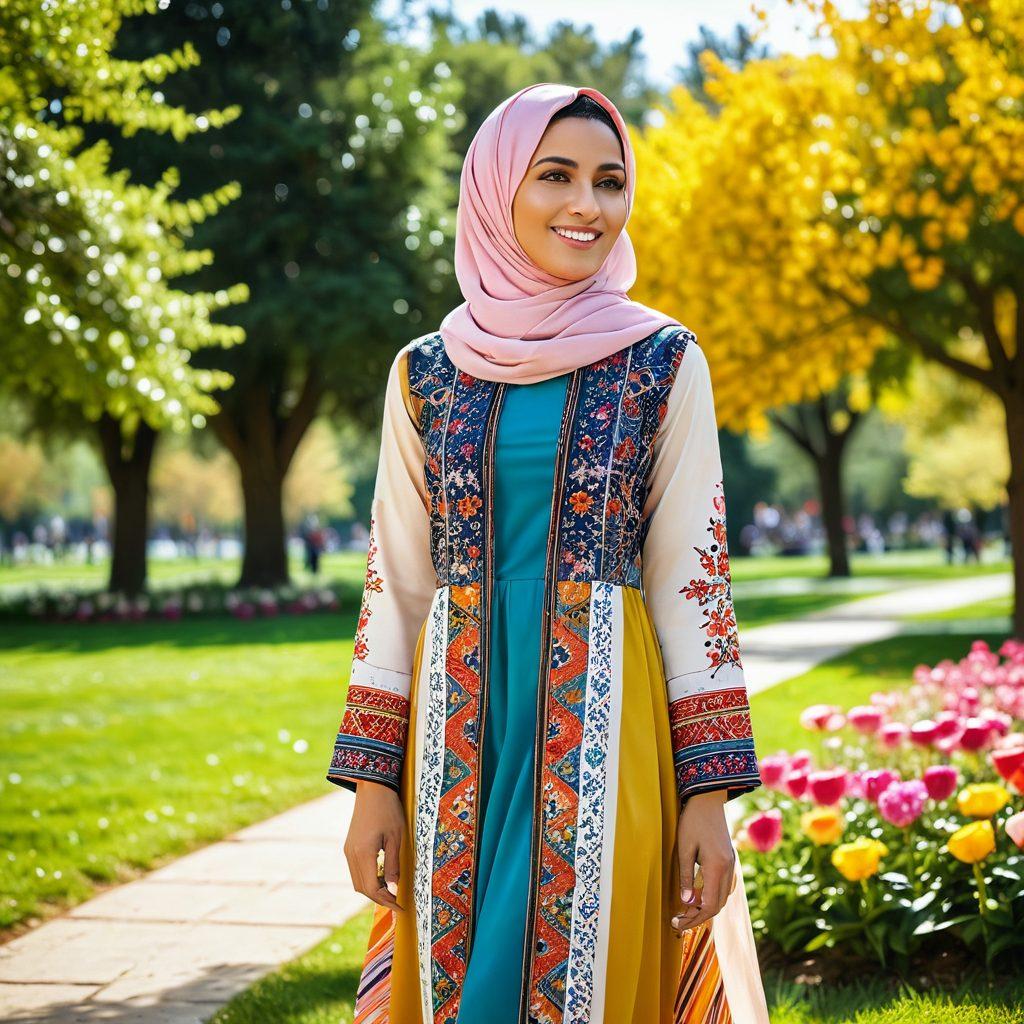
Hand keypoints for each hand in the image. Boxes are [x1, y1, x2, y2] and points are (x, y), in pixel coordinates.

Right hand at [343, 779, 405, 911]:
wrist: (372, 788)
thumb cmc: (388, 810)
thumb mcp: (396, 838)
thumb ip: (393, 865)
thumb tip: (394, 891)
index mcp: (364, 853)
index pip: (373, 889)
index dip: (387, 901)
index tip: (401, 907)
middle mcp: (351, 855)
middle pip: (363, 889)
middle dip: (380, 898)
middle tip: (398, 901)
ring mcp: (348, 850)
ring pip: (358, 881)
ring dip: (373, 889)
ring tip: (392, 888)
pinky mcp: (349, 846)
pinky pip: (356, 870)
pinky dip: (368, 878)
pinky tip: (382, 874)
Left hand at [671, 790, 735, 936]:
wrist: (708, 800)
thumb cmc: (692, 821)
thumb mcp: (684, 848)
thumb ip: (686, 876)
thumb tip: (686, 903)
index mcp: (717, 867)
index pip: (709, 905)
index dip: (693, 918)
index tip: (677, 923)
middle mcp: (728, 869)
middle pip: (717, 905)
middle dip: (699, 917)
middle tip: (679, 922)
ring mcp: (731, 865)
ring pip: (722, 897)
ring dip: (706, 909)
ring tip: (686, 913)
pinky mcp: (730, 860)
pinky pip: (724, 887)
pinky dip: (712, 897)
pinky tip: (698, 898)